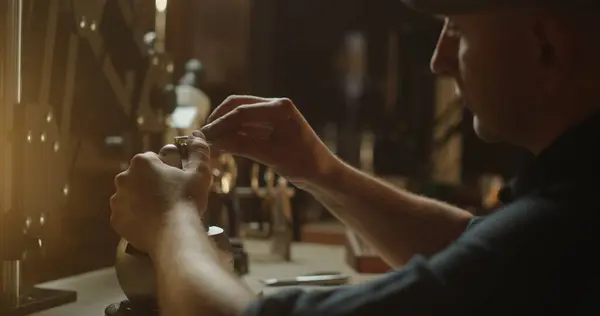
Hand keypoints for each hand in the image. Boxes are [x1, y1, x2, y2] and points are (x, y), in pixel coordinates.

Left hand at [109, 134, 211, 252]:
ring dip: (143, 200)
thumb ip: (198, 150)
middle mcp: (124, 177)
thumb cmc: (187, 199)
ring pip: (131, 196)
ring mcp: (117, 200)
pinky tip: (152, 223)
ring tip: (162, 212)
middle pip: (140, 177)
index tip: (177, 181)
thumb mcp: (199, 173)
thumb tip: (197, 134)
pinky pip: (127, 215)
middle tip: (171, 197)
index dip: (167, 169)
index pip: (153, 159)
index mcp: (142, 162)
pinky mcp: (116, 220)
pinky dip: (136, 218)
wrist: (174, 234)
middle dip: (152, 184)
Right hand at [201, 96, 336, 187]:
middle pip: (237, 106)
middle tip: (202, 137)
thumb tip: (214, 142)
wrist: (323, 173)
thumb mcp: (272, 156)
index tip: (203, 136)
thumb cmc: (304, 164)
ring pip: (240, 116)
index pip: (241, 111)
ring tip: (208, 142)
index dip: (219, 124)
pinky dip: (233, 134)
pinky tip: (222, 145)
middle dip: (218, 120)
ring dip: (224, 127)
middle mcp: (275, 106)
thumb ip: (243, 146)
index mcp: (279, 108)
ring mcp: (273, 115)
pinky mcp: (271, 126)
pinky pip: (246, 126)